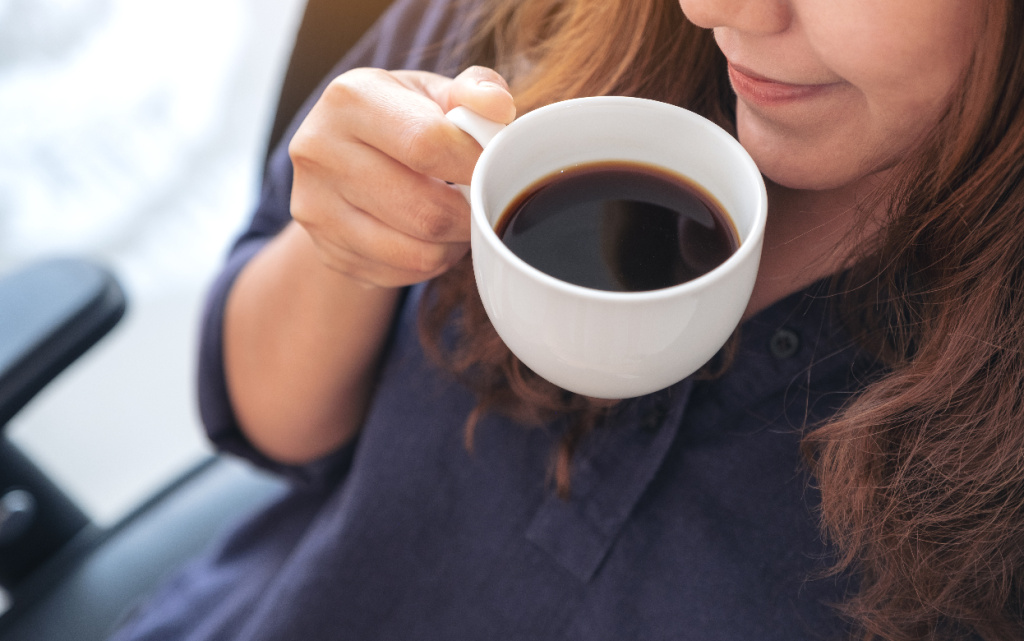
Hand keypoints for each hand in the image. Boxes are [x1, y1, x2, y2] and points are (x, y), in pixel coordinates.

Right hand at [288, 66, 515, 288]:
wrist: (337, 158)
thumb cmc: (400, 120)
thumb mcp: (432, 93)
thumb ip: (473, 92)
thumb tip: (498, 107)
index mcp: (351, 99)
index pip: (428, 143)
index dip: (475, 164)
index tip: (495, 169)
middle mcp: (320, 151)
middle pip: (425, 210)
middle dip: (470, 214)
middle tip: (483, 202)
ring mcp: (316, 207)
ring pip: (418, 252)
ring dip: (454, 243)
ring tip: (459, 218)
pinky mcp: (327, 251)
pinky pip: (403, 273)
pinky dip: (431, 261)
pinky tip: (431, 236)